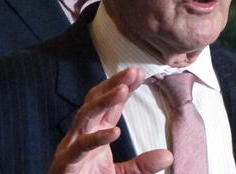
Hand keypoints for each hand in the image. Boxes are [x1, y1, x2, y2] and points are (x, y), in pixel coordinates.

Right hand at [48, 67, 172, 173]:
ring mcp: (72, 146)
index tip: (139, 73)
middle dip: (113, 84)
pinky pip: (81, 147)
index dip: (124, 87)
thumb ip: (142, 165)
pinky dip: (97, 138)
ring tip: (122, 90)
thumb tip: (168, 156)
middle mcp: (83, 134)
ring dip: (104, 101)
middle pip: (96, 101)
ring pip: (85, 115)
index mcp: (95, 132)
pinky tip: (114, 131)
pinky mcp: (66, 162)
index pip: (111, 105)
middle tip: (132, 72)